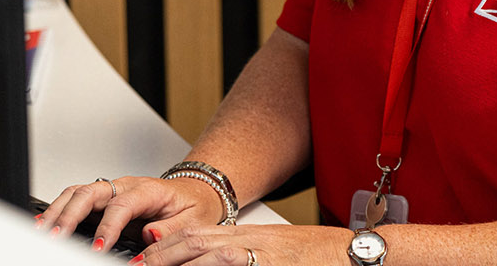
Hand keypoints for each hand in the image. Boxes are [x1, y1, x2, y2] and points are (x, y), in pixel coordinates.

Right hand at [37, 176, 224, 248]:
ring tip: (45, 230)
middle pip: (90, 193)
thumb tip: (149, 235)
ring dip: (60, 210)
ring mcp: (113, 189)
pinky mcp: (106, 196)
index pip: (121, 206)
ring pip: (78, 192)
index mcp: (148, 190)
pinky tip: (49, 222)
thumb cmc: (193, 205)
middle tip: (59, 237)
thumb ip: (171, 229)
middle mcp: (126, 185)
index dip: (107, 226)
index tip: (99, 247)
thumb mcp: (193, 220)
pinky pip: (78, 197)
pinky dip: (61, 208)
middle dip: (71, 215)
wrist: (196, 192)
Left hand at [139, 223, 353, 265]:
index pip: (194, 236)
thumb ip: (234, 253)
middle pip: (195, 244)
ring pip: (213, 259)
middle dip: (160, 259)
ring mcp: (263, 257)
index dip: (163, 248)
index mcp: (245, 236)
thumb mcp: (269, 249)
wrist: (356, 253)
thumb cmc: (316, 254)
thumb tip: (201, 258)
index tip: (140, 259)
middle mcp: (250, 243)